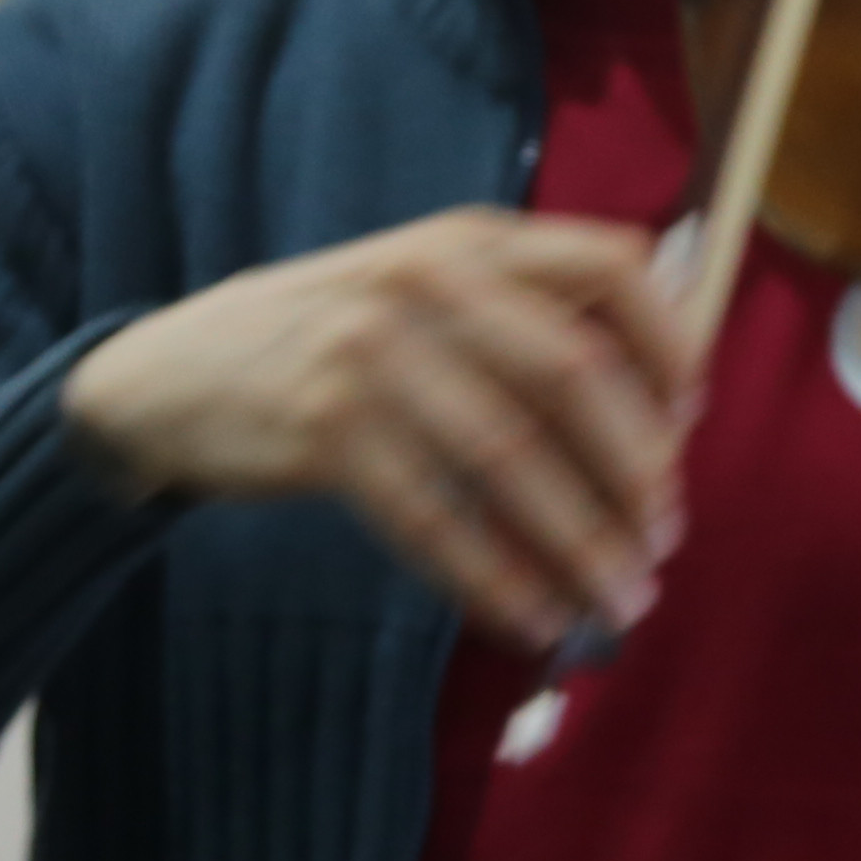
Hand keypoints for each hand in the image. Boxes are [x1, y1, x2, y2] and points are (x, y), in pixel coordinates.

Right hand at [65, 209, 695, 654]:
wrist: (171, 373)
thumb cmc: (328, 339)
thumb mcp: (422, 288)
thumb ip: (525, 317)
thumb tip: (665, 403)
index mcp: (473, 241)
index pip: (615, 267)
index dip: (671, 349)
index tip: (689, 429)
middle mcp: (431, 280)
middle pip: (577, 374)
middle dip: (637, 472)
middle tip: (662, 545)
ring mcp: (374, 351)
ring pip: (513, 457)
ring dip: (579, 542)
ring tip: (617, 601)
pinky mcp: (327, 428)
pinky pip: (435, 519)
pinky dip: (495, 579)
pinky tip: (531, 620)